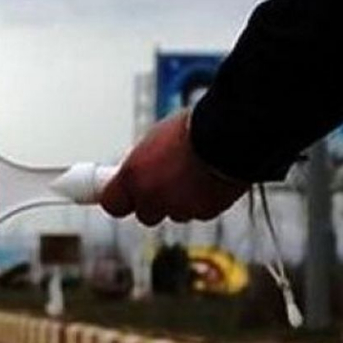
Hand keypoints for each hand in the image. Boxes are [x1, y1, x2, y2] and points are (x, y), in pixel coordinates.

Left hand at [99, 111, 247, 225]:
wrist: (230, 134)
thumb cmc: (193, 128)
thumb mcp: (155, 140)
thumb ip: (143, 163)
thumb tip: (139, 171)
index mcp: (132, 176)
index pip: (112, 204)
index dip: (120, 199)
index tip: (123, 195)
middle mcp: (151, 197)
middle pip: (145, 214)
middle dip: (153, 202)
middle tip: (164, 183)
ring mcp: (178, 208)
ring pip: (174, 214)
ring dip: (180, 202)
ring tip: (192, 176)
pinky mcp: (204, 213)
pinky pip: (198, 212)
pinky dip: (202, 202)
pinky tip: (208, 181)